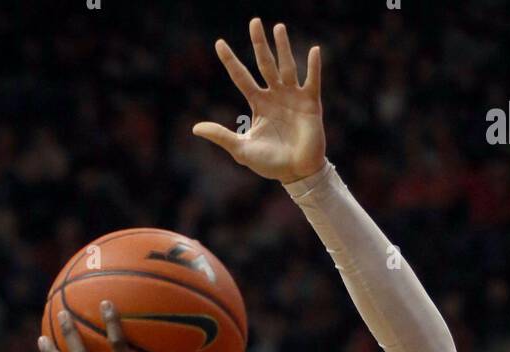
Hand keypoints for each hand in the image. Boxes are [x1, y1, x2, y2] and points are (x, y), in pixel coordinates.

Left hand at [193, 18, 324, 183]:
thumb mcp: (242, 149)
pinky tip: (313, 50)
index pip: (241, 77)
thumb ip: (221, 136)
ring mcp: (293, 97)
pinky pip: (312, 81)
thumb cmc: (270, 163)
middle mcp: (275, 95)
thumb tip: (195, 128)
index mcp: (258, 103)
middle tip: (254, 22)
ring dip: (283, 47)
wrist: (297, 173)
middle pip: (265, 64)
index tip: (219, 43)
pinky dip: (314, 67)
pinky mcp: (311, 104)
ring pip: (287, 66)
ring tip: (278, 27)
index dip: (230, 61)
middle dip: (259, 43)